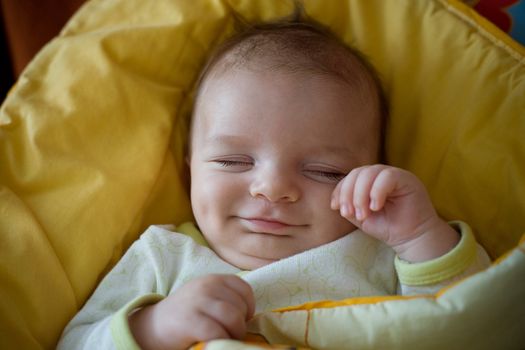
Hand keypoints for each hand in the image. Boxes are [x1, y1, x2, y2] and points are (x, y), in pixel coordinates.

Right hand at [129, 274, 254, 349]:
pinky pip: (217, 332)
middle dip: (241, 325)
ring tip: (226, 339)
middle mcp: (207, 286)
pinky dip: (220, 340)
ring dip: (234, 334)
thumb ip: (225, 297)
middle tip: (231, 333)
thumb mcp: (205, 296)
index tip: (242, 319)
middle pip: (240, 307)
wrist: (152, 326)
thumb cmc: (186, 314)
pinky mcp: (190, 320)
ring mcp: (198, 302)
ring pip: (233, 319)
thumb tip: (250, 314)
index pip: (244, 289)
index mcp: (214, 279)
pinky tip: (213, 342)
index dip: (249, 307)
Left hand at [331, 164, 458, 261]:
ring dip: (360, 195)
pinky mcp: (407, 179)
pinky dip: (377, 192)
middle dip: (348, 194)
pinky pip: (387, 177)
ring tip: (364, 214)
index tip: (336, 208)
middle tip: (351, 213)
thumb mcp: (361, 217)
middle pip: (357, 173)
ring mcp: (394, 174)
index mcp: (369, 181)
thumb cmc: (387, 227)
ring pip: (369, 173)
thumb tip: (337, 201)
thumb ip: (349, 206)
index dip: (340, 190)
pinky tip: (376, 207)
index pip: (350, 177)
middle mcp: (380, 174)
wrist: (411, 238)